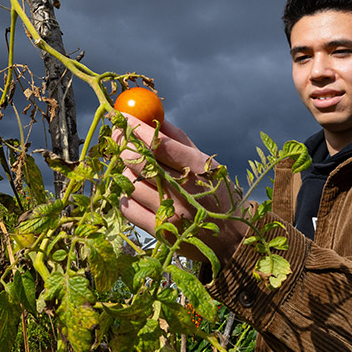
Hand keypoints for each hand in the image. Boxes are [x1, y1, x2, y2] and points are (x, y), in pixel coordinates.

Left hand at [113, 113, 248, 263]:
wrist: (232, 237)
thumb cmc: (216, 191)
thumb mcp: (205, 163)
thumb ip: (178, 140)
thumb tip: (151, 115)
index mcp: (197, 167)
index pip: (158, 143)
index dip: (135, 126)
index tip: (121, 115)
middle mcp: (183, 190)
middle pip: (138, 161)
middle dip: (123, 144)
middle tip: (118, 136)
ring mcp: (170, 213)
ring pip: (130, 182)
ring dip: (126, 171)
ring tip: (133, 168)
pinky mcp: (160, 232)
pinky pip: (128, 208)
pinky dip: (126, 196)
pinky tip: (134, 191)